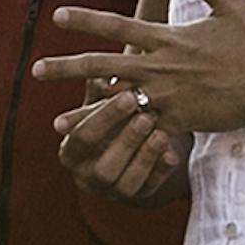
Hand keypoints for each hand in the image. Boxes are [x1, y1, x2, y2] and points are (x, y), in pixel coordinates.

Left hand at [39, 0, 244, 135]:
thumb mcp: (230, 3)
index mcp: (167, 38)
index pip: (117, 26)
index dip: (85, 19)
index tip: (57, 16)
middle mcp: (160, 68)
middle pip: (103, 67)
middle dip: (67, 68)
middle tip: (35, 72)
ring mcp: (168, 98)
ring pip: (117, 106)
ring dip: (85, 115)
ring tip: (57, 125)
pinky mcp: (181, 123)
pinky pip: (145, 134)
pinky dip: (124, 141)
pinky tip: (103, 151)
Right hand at [45, 73, 190, 201]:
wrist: (129, 145)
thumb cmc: (113, 113)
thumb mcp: (102, 101)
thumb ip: (102, 83)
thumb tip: (112, 49)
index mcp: (71, 150)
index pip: (82, 137)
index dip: (104, 117)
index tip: (128, 95)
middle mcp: (87, 175)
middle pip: (102, 166)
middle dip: (125, 141)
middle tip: (147, 116)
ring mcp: (113, 190)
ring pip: (126, 183)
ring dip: (144, 158)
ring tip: (161, 133)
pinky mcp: (139, 196)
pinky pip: (150, 189)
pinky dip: (161, 171)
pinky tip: (172, 154)